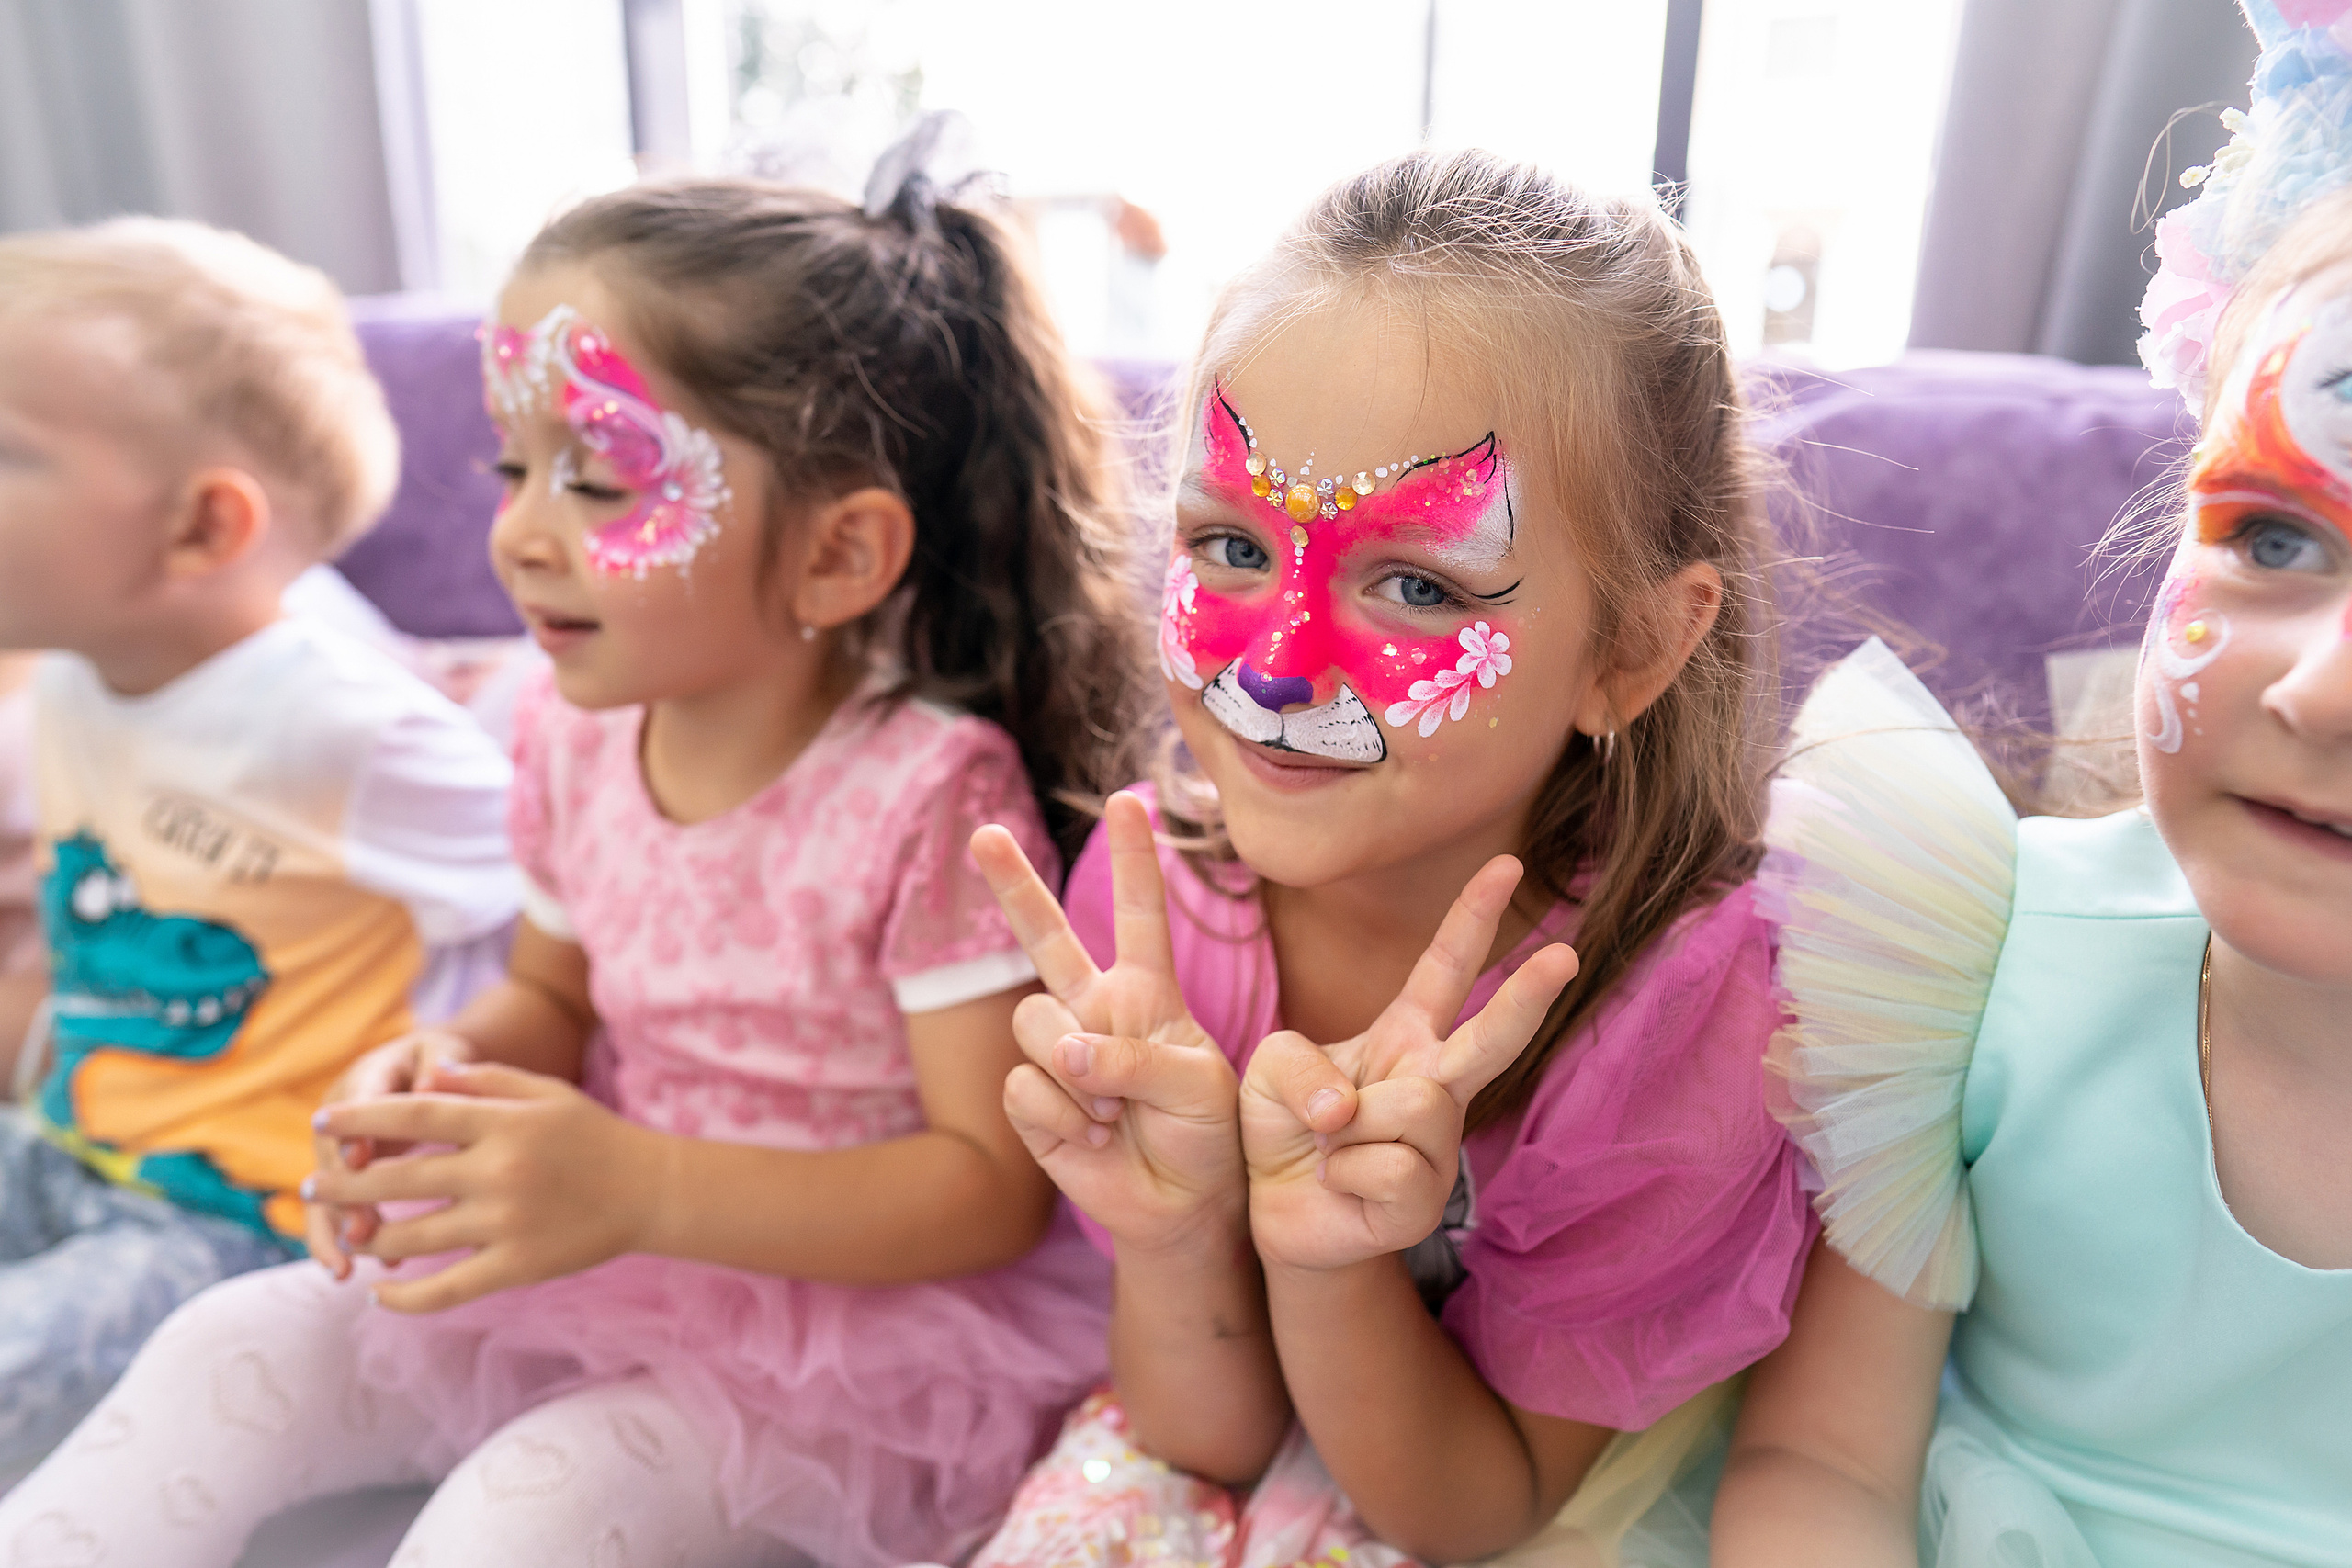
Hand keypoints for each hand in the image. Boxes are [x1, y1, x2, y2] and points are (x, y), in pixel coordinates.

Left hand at [304, 1060, 663, 1311]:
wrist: (651, 1190)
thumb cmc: (592, 1136)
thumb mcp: (545, 1094)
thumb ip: (485, 1081)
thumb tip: (425, 1074)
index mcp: (503, 1122)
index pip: (414, 1112)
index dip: (361, 1117)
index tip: (321, 1122)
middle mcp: (499, 1170)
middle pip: (398, 1175)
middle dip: (343, 1183)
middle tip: (310, 1189)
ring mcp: (506, 1223)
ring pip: (411, 1236)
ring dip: (367, 1237)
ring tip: (347, 1236)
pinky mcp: (517, 1267)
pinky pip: (445, 1289)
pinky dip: (404, 1298)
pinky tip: (379, 1295)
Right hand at [307, 1028, 478, 1276]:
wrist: (427, 1066)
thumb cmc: (440, 1059)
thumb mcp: (442, 1051)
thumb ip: (440, 1065)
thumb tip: (431, 1085)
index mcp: (364, 1080)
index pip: (354, 1107)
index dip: (353, 1132)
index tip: (360, 1159)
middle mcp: (340, 1120)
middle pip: (332, 1162)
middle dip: (343, 1198)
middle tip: (360, 1231)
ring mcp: (338, 1151)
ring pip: (326, 1197)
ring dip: (334, 1232)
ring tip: (346, 1271)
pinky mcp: (345, 1179)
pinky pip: (337, 1213)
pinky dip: (344, 1241)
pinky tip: (356, 1273)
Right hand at [970, 791, 1244, 1254]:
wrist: (1183, 1206)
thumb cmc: (1205, 1134)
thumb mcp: (1197, 1083)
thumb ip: (1134, 1054)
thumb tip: (1065, 1051)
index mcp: (1148, 991)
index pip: (1140, 914)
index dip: (1134, 859)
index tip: (1127, 800)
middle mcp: (1094, 1010)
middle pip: (1045, 937)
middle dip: (1013, 885)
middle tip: (984, 834)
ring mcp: (1058, 1052)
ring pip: (1034, 1023)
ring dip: (1078, 1070)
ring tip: (1117, 1109)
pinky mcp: (1031, 1099)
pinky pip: (1028, 1086)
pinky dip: (1067, 1116)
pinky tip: (1096, 1136)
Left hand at [1241, 856, 1576, 1273]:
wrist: (1271, 1211)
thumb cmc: (1282, 1125)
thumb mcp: (1269, 1069)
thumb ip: (1301, 1065)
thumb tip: (1351, 1111)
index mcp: (1404, 1035)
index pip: (1447, 967)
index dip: (1474, 916)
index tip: (1509, 863)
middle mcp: (1435, 1084)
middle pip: (1493, 1036)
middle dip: (1527, 995)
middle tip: (1567, 956)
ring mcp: (1440, 1146)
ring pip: (1414, 1105)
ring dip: (1351, 1126)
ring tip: (1333, 1148)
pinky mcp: (1426, 1201)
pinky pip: (1390, 1166)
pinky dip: (1346, 1174)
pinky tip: (1343, 1185)